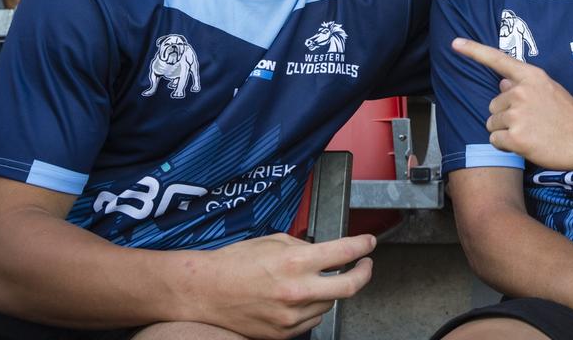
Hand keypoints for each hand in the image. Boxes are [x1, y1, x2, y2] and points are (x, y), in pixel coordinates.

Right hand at [189, 233, 374, 339]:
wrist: (203, 292)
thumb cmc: (233, 264)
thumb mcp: (273, 242)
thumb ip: (304, 247)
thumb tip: (326, 252)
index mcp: (295, 262)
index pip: (345, 252)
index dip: (363, 245)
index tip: (369, 243)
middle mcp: (297, 291)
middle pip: (350, 286)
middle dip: (364, 273)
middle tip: (365, 265)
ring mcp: (291, 316)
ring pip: (329, 304)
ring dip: (330, 291)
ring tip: (315, 281)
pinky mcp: (283, 333)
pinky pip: (312, 321)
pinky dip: (313, 308)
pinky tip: (300, 299)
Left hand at [452, 38, 572, 168]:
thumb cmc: (571, 116)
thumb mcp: (550, 90)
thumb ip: (525, 85)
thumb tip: (502, 84)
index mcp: (531, 77)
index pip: (498, 60)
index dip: (474, 50)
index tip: (455, 43)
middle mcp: (521, 92)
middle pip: (493, 104)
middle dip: (506, 115)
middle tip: (533, 122)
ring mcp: (518, 115)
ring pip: (492, 124)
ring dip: (506, 132)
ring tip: (532, 133)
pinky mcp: (516, 137)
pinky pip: (495, 141)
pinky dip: (507, 146)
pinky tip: (527, 144)